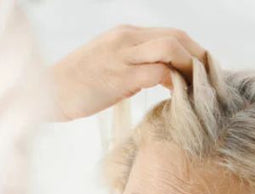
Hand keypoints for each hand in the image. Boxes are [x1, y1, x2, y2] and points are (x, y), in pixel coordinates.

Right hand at [50, 25, 206, 120]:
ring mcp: (122, 55)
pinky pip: (159, 73)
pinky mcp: (119, 76)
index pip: (171, 34)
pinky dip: (176, 84)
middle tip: (210, 82)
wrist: (44, 93)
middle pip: (177, 37)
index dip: (193, 50)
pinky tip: (179, 98)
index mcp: (124, 35)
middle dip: (199, 58)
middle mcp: (126, 39)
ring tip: (197, 90)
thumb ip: (133, 64)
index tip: (203, 72)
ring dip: (191, 68)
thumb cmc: (75, 86)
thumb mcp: (107, 66)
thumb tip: (161, 75)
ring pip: (172, 48)